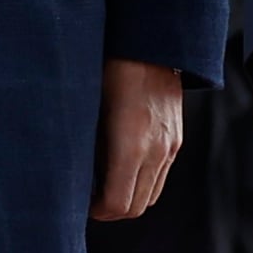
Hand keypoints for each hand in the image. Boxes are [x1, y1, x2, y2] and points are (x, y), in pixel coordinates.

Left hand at [93, 58, 182, 219]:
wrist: (151, 42)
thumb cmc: (109, 68)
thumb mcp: (89, 107)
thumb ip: (87, 146)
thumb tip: (76, 175)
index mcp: (131, 145)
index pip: (117, 204)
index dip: (96, 210)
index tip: (80, 201)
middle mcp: (156, 151)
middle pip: (135, 207)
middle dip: (110, 209)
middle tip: (88, 196)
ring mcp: (170, 146)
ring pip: (150, 195)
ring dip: (128, 197)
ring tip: (103, 181)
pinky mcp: (177, 139)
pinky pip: (160, 176)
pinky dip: (142, 181)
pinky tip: (122, 163)